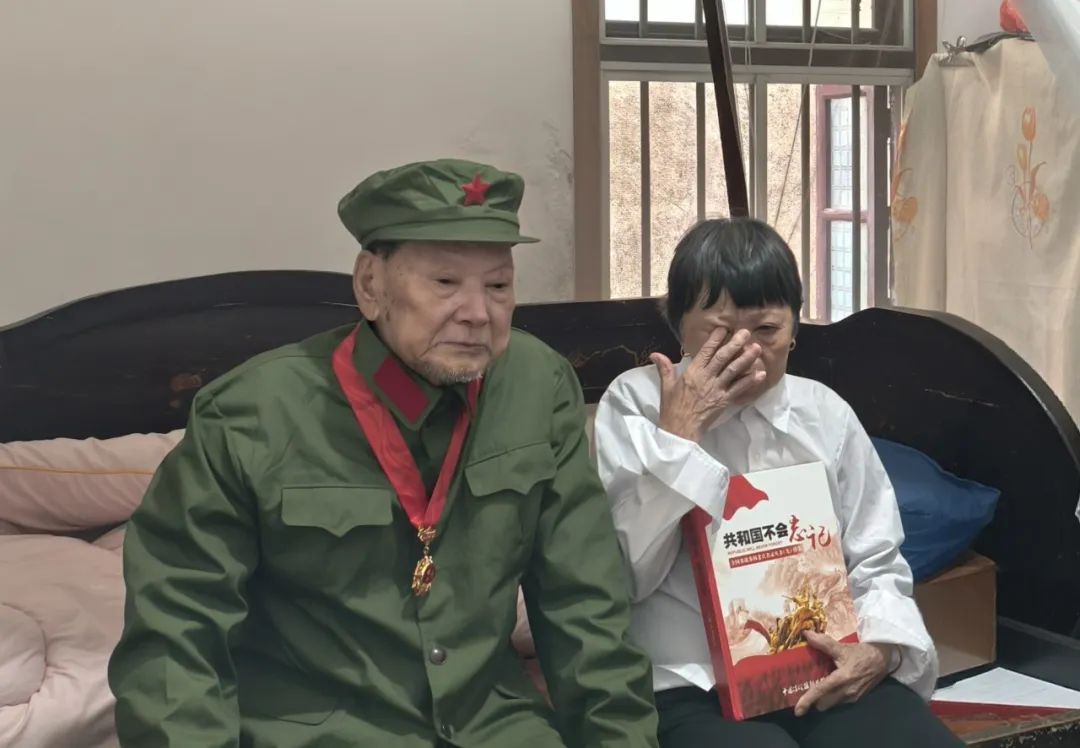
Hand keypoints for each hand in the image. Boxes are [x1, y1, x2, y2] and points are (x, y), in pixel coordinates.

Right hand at [650, 328, 766, 442]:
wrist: (680, 430)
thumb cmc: (672, 408)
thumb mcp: (666, 387)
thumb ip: (664, 368)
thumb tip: (655, 354)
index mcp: (692, 372)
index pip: (705, 352)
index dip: (715, 340)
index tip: (724, 329)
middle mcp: (706, 378)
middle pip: (722, 358)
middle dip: (735, 344)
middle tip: (745, 333)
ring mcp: (717, 389)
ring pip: (733, 370)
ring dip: (746, 358)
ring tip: (756, 348)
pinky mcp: (724, 401)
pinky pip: (739, 389)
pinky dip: (750, 381)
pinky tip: (760, 373)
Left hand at [793, 632, 895, 715]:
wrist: (883, 659)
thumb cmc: (862, 653)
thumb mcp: (842, 647)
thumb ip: (823, 643)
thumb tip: (806, 634)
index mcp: (842, 678)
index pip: (821, 691)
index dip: (807, 701)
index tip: (797, 711)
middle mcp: (847, 692)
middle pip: (823, 704)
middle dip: (814, 700)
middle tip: (805, 690)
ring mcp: (853, 697)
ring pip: (831, 704)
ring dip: (823, 699)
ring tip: (817, 687)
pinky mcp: (857, 699)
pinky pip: (840, 702)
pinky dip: (832, 697)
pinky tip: (831, 687)